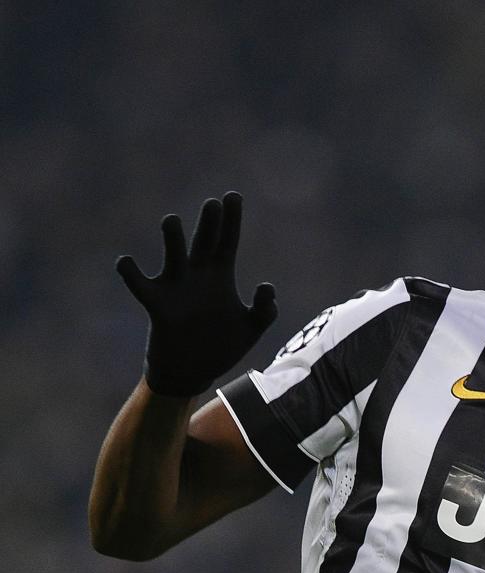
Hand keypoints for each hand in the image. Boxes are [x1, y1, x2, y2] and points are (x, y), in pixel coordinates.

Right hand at [117, 192, 277, 395]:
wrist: (192, 373)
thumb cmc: (221, 346)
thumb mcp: (251, 328)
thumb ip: (265, 309)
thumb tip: (266, 286)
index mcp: (221, 277)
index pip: (228, 241)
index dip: (231, 220)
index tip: (233, 195)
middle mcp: (197, 277)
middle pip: (204, 242)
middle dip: (209, 223)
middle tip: (213, 203)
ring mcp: (176, 289)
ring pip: (174, 257)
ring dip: (171, 240)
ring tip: (171, 221)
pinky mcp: (158, 307)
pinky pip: (141, 287)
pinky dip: (131, 274)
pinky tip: (126, 262)